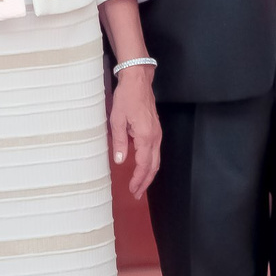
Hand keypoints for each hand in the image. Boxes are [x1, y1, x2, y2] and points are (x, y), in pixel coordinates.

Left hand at [109, 68, 161, 197]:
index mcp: (145, 136)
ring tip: (139, 185)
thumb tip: (121, 161)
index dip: (138, 179)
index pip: (144, 165)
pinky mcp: (155, 130)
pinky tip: (142, 167)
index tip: (132, 190)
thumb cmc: (127, 97)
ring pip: (156, 160)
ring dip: (148, 174)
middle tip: (137, 194)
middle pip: (153, 166)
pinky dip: (150, 163)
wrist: (138, 80)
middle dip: (145, 182)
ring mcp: (157, 133)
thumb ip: (119, 142)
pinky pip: (155, 151)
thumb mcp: (117, 120)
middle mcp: (155, 137)